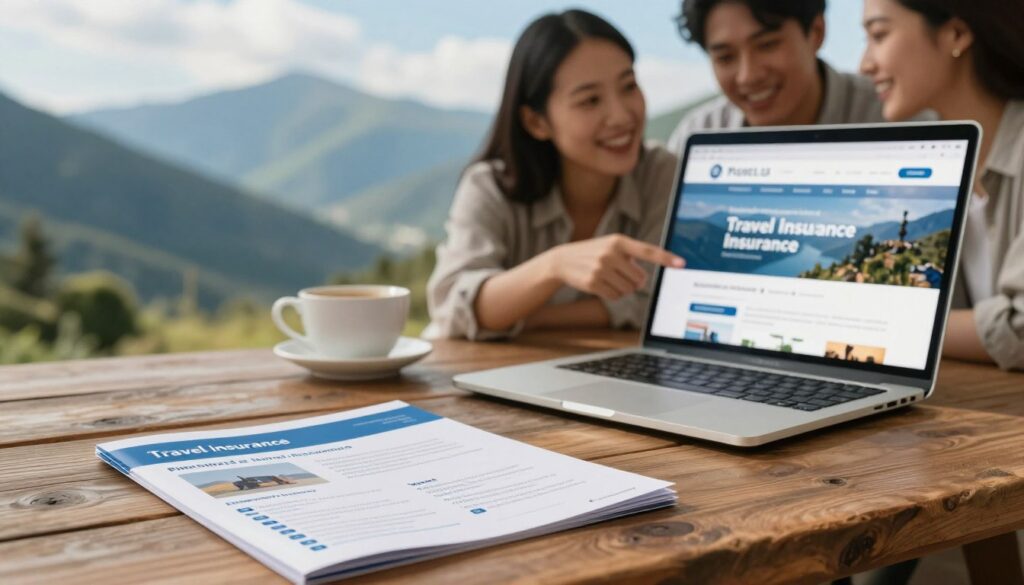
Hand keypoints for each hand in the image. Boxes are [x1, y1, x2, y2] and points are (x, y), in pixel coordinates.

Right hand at [546, 234, 684, 299]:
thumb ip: (630, 256)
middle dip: (634, 281)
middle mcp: (611, 253)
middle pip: (640, 279)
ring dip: (622, 288)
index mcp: (619, 241)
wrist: (563, 260)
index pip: (648, 250)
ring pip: (628, 289)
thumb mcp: (610, 245)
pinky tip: (601, 285)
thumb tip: (643, 280)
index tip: (682, 264)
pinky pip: (615, 296)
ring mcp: (601, 268)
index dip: (666, 258)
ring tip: (608, 278)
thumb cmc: (594, 252)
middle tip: (621, 275)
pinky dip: (612, 294)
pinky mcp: (593, 283)